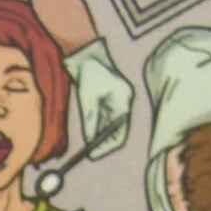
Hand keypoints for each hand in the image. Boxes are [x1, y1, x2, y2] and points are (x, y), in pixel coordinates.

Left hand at [67, 39, 135, 157]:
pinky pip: (105, 118)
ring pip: (110, 126)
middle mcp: (124, 102)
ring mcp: (119, 100)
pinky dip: (97, 125)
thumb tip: (91, 143)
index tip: (94, 154)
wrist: (87, 55)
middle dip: (103, 143)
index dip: (107, 146)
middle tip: (89, 153)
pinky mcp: (111, 99)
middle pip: (116, 131)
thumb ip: (91, 122)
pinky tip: (89, 123)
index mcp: (123, 100)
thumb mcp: (88, 100)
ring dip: (98, 134)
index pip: (120, 132)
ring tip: (87, 135)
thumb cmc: (89, 74)